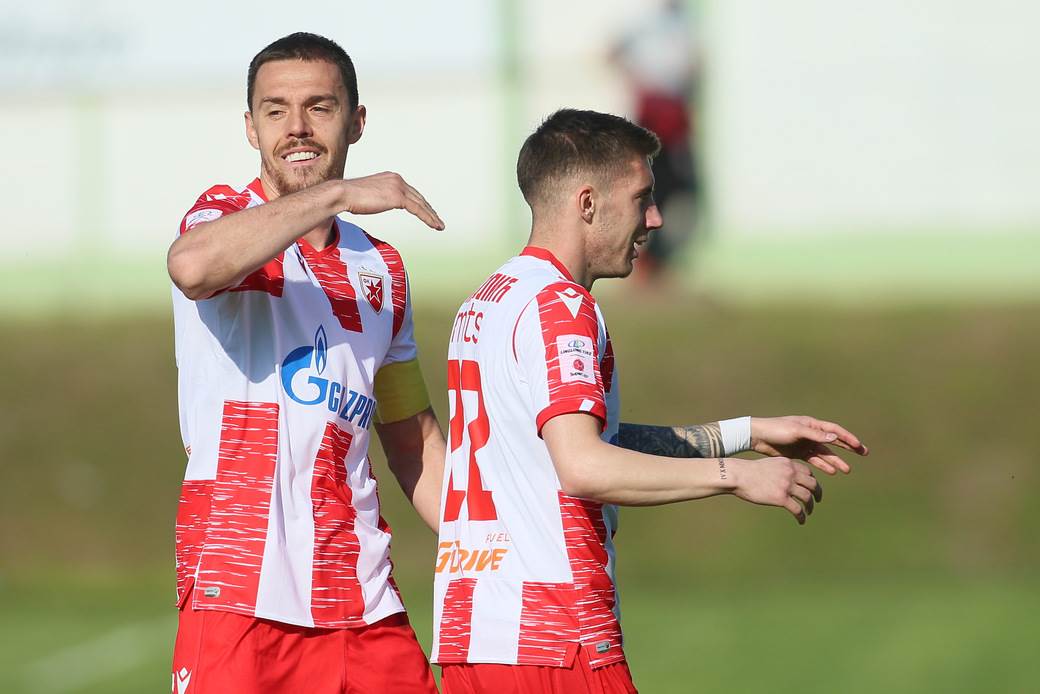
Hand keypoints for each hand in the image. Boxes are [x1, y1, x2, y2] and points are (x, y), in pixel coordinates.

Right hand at [340, 172, 444, 229]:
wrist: (343, 194)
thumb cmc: (350, 197)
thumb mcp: (369, 195)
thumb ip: (378, 197)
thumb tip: (377, 202)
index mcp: (391, 178)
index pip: (410, 192)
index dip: (420, 203)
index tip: (427, 211)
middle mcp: (397, 180)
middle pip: (418, 197)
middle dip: (429, 209)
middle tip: (437, 220)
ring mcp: (399, 187)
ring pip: (421, 204)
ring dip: (432, 216)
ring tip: (439, 225)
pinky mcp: (399, 197)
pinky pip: (418, 210)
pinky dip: (428, 218)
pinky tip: (434, 225)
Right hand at [730, 457, 821, 524]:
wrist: (739, 475)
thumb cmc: (749, 471)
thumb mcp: (769, 464)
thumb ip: (780, 469)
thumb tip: (784, 479)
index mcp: (788, 464)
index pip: (808, 473)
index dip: (812, 481)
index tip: (811, 488)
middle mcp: (791, 473)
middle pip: (812, 484)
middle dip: (817, 493)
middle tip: (816, 500)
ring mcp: (787, 486)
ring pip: (807, 498)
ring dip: (810, 506)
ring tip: (808, 512)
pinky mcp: (781, 498)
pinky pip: (797, 509)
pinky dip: (801, 516)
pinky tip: (801, 520)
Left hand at [750, 415, 867, 475]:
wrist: (758, 437)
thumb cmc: (776, 430)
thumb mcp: (796, 431)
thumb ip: (815, 435)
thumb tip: (835, 437)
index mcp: (811, 424)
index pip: (834, 430)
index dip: (847, 437)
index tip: (859, 445)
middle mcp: (811, 433)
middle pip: (834, 441)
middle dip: (848, 447)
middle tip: (863, 453)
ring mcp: (805, 443)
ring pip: (825, 453)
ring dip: (836, 461)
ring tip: (847, 470)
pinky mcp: (799, 453)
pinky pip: (814, 460)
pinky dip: (823, 465)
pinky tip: (831, 471)